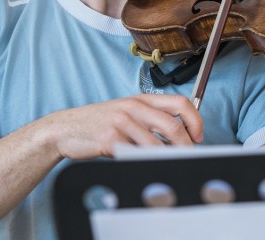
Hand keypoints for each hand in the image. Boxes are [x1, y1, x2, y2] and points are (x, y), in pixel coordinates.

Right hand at [39, 94, 203, 159]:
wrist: (65, 129)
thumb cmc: (98, 123)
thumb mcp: (126, 113)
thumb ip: (149, 119)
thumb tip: (178, 137)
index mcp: (141, 99)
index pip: (180, 103)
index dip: (195, 120)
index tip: (199, 135)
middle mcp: (134, 107)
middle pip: (173, 126)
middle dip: (186, 145)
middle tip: (189, 156)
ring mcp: (122, 122)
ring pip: (156, 145)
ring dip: (167, 158)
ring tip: (169, 165)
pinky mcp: (110, 139)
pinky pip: (135, 155)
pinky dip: (144, 163)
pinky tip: (143, 165)